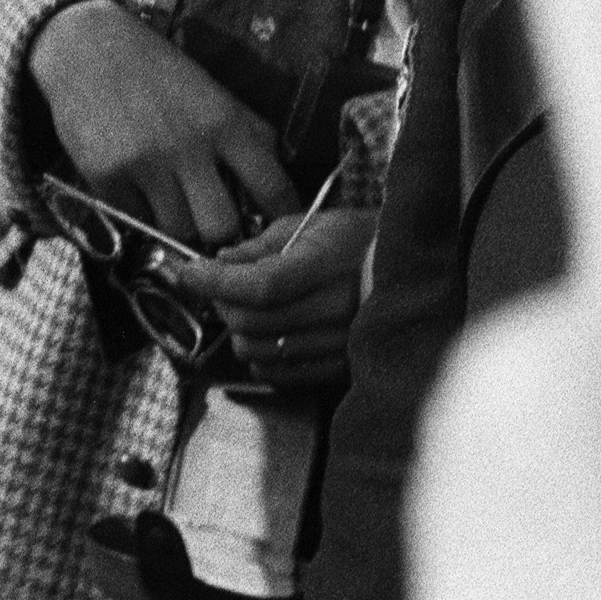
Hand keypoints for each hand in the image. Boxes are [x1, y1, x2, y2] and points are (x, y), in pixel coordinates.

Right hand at [25, 0, 287, 243]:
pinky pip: (135, 217)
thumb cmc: (157, 70)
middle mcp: (187, 146)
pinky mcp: (105, 175)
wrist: (84, 46)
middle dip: (219, 229)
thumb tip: (273, 186)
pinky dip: (139, 209)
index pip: (272, 187)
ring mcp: (144, 163)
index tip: (278, 226)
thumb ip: (247, 133)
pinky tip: (135, 184)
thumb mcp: (212, 92)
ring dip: (177, 220)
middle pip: (221, 227)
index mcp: (224, 122)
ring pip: (177, 229)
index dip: (282, 216)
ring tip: (169, 198)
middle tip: (211, 217)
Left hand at [184, 205, 365, 397]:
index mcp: (328, 266)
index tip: (189, 272)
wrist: (411, 274)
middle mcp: (337, 309)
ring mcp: (340, 344)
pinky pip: (278, 374)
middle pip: (252, 321)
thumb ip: (260, 245)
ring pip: (258, 351)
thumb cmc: (356, 242)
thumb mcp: (309, 225)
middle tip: (220, 287)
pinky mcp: (340, 368)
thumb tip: (220, 260)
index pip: (260, 285)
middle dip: (222, 303)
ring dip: (238, 330)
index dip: (216, 281)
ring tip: (246, 308)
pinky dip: (260, 355)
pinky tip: (266, 333)